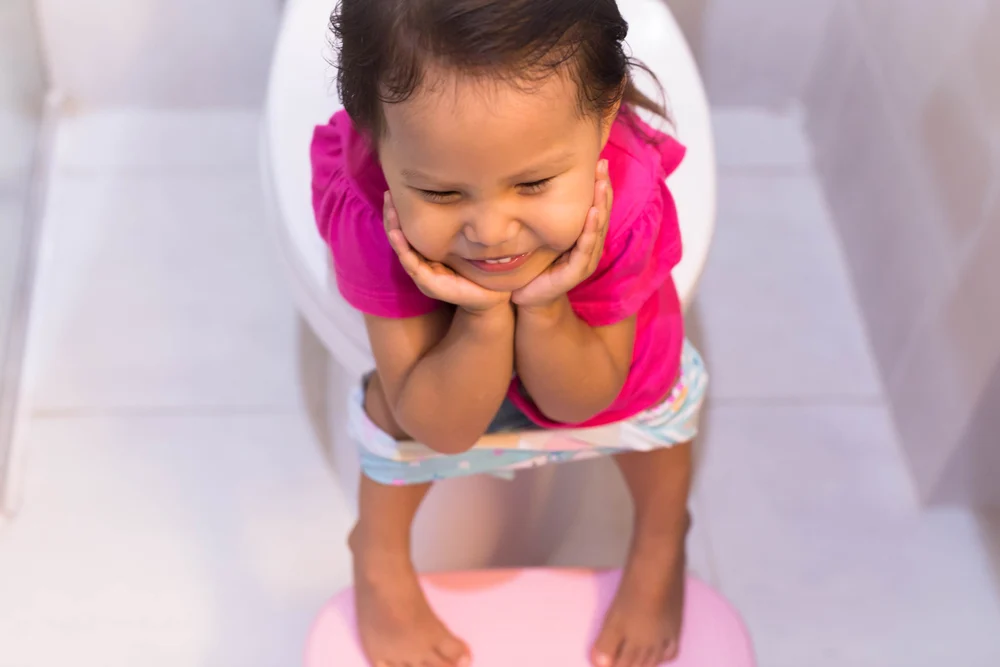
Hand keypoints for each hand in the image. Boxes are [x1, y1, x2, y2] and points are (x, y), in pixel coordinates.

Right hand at [384, 192, 511, 312]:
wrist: (491, 298)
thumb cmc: (479, 271)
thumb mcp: (465, 246)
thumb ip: (455, 231)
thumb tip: (454, 201)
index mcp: (427, 257)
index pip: (407, 233)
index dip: (399, 215)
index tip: (394, 193)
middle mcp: (421, 266)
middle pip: (400, 239)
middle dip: (392, 218)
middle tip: (388, 195)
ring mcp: (423, 276)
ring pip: (402, 250)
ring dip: (394, 230)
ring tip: (390, 212)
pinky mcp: (430, 285)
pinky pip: (412, 265)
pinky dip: (403, 249)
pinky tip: (397, 234)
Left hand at [512, 159, 611, 309]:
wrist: (527, 298)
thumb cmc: (534, 265)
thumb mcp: (541, 234)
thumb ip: (545, 214)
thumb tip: (535, 181)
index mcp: (583, 237)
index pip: (595, 206)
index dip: (598, 185)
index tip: (598, 160)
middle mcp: (588, 247)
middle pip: (601, 212)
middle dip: (603, 188)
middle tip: (602, 164)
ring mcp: (585, 260)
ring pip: (597, 228)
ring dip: (601, 204)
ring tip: (601, 184)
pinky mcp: (576, 273)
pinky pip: (585, 247)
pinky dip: (590, 229)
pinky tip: (592, 213)